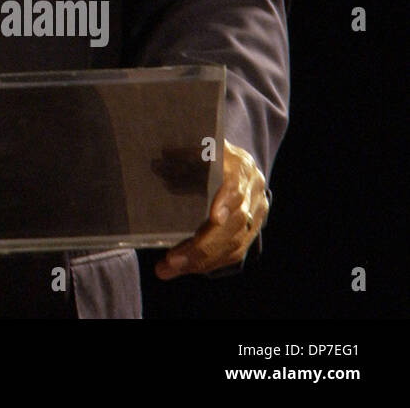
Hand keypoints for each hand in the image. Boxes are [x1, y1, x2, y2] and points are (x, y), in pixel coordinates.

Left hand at [155, 141, 267, 278]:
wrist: (237, 160)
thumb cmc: (208, 151)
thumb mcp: (197, 145)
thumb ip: (182, 155)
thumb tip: (157, 165)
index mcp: (239, 165)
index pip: (236, 186)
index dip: (227, 202)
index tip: (214, 219)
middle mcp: (253, 192)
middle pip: (234, 225)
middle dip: (203, 246)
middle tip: (173, 259)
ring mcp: (256, 213)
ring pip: (234, 244)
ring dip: (202, 260)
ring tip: (170, 268)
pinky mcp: (252, 229)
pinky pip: (234, 252)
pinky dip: (209, 262)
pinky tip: (186, 267)